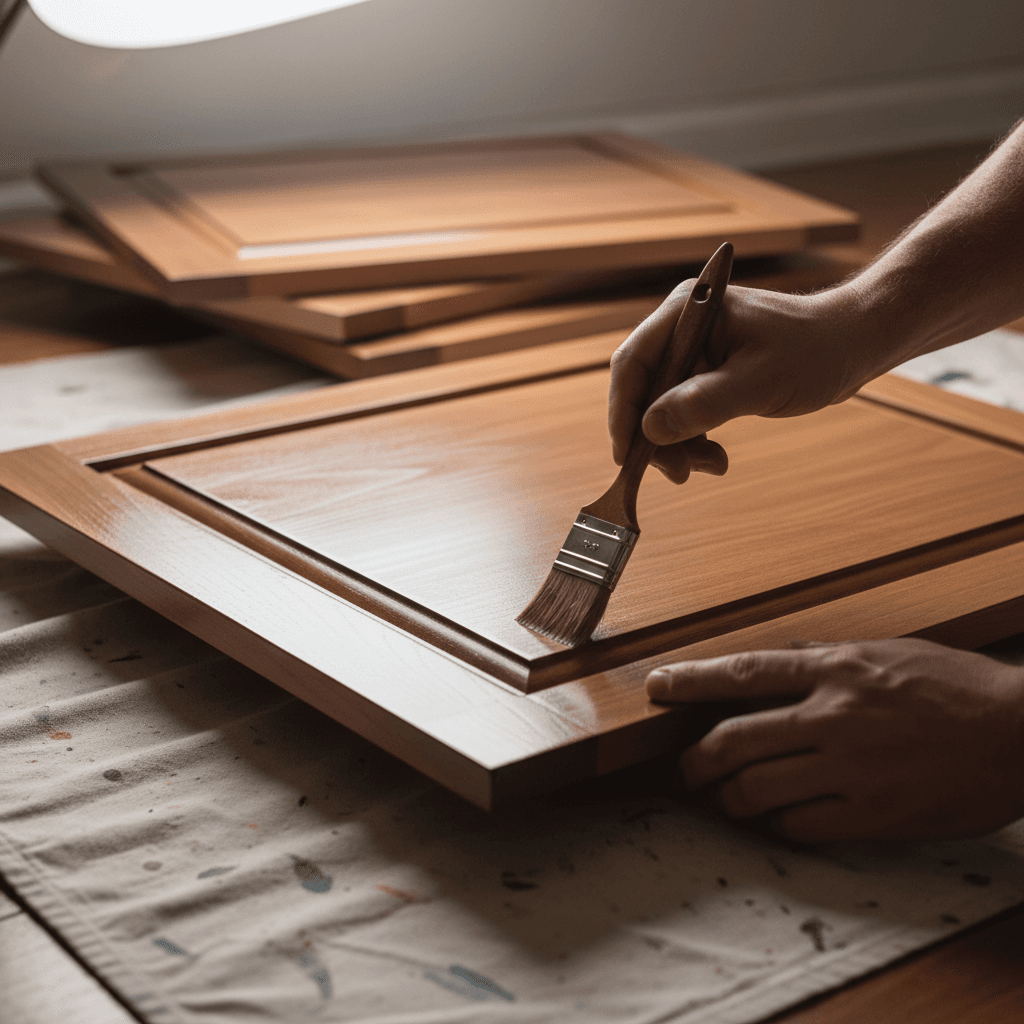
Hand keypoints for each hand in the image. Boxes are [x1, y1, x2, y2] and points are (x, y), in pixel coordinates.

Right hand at [608, 280, 878, 482]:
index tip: (626, 454)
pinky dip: (693, 439)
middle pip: (643, 389)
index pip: (633, 362)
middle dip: (654, 436)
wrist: (853, 345)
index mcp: (689, 312)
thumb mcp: (760, 381)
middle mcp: (683, 328)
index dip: (623, 411)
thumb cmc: (815, 350)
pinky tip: (715, 457)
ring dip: (676, 444)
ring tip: (706, 467)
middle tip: (677, 473)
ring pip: (660, 407)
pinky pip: (683, 412)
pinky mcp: (707, 372)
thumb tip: (651, 429)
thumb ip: (704, 403)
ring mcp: (694, 351)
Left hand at [647, 638, 1023, 839]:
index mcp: (836, 671)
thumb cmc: (955, 687)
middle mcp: (833, 717)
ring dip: (730, 798)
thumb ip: (826, 660)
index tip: (656, 688)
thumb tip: (778, 664)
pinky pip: (800, 825)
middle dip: (696, 760)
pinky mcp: (872, 813)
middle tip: (687, 769)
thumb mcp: (886, 653)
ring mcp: (851, 768)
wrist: (1019, 735)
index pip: (742, 673)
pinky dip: (779, 823)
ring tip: (727, 798)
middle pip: (734, 739)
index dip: (689, 680)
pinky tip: (780, 817)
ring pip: (757, 789)